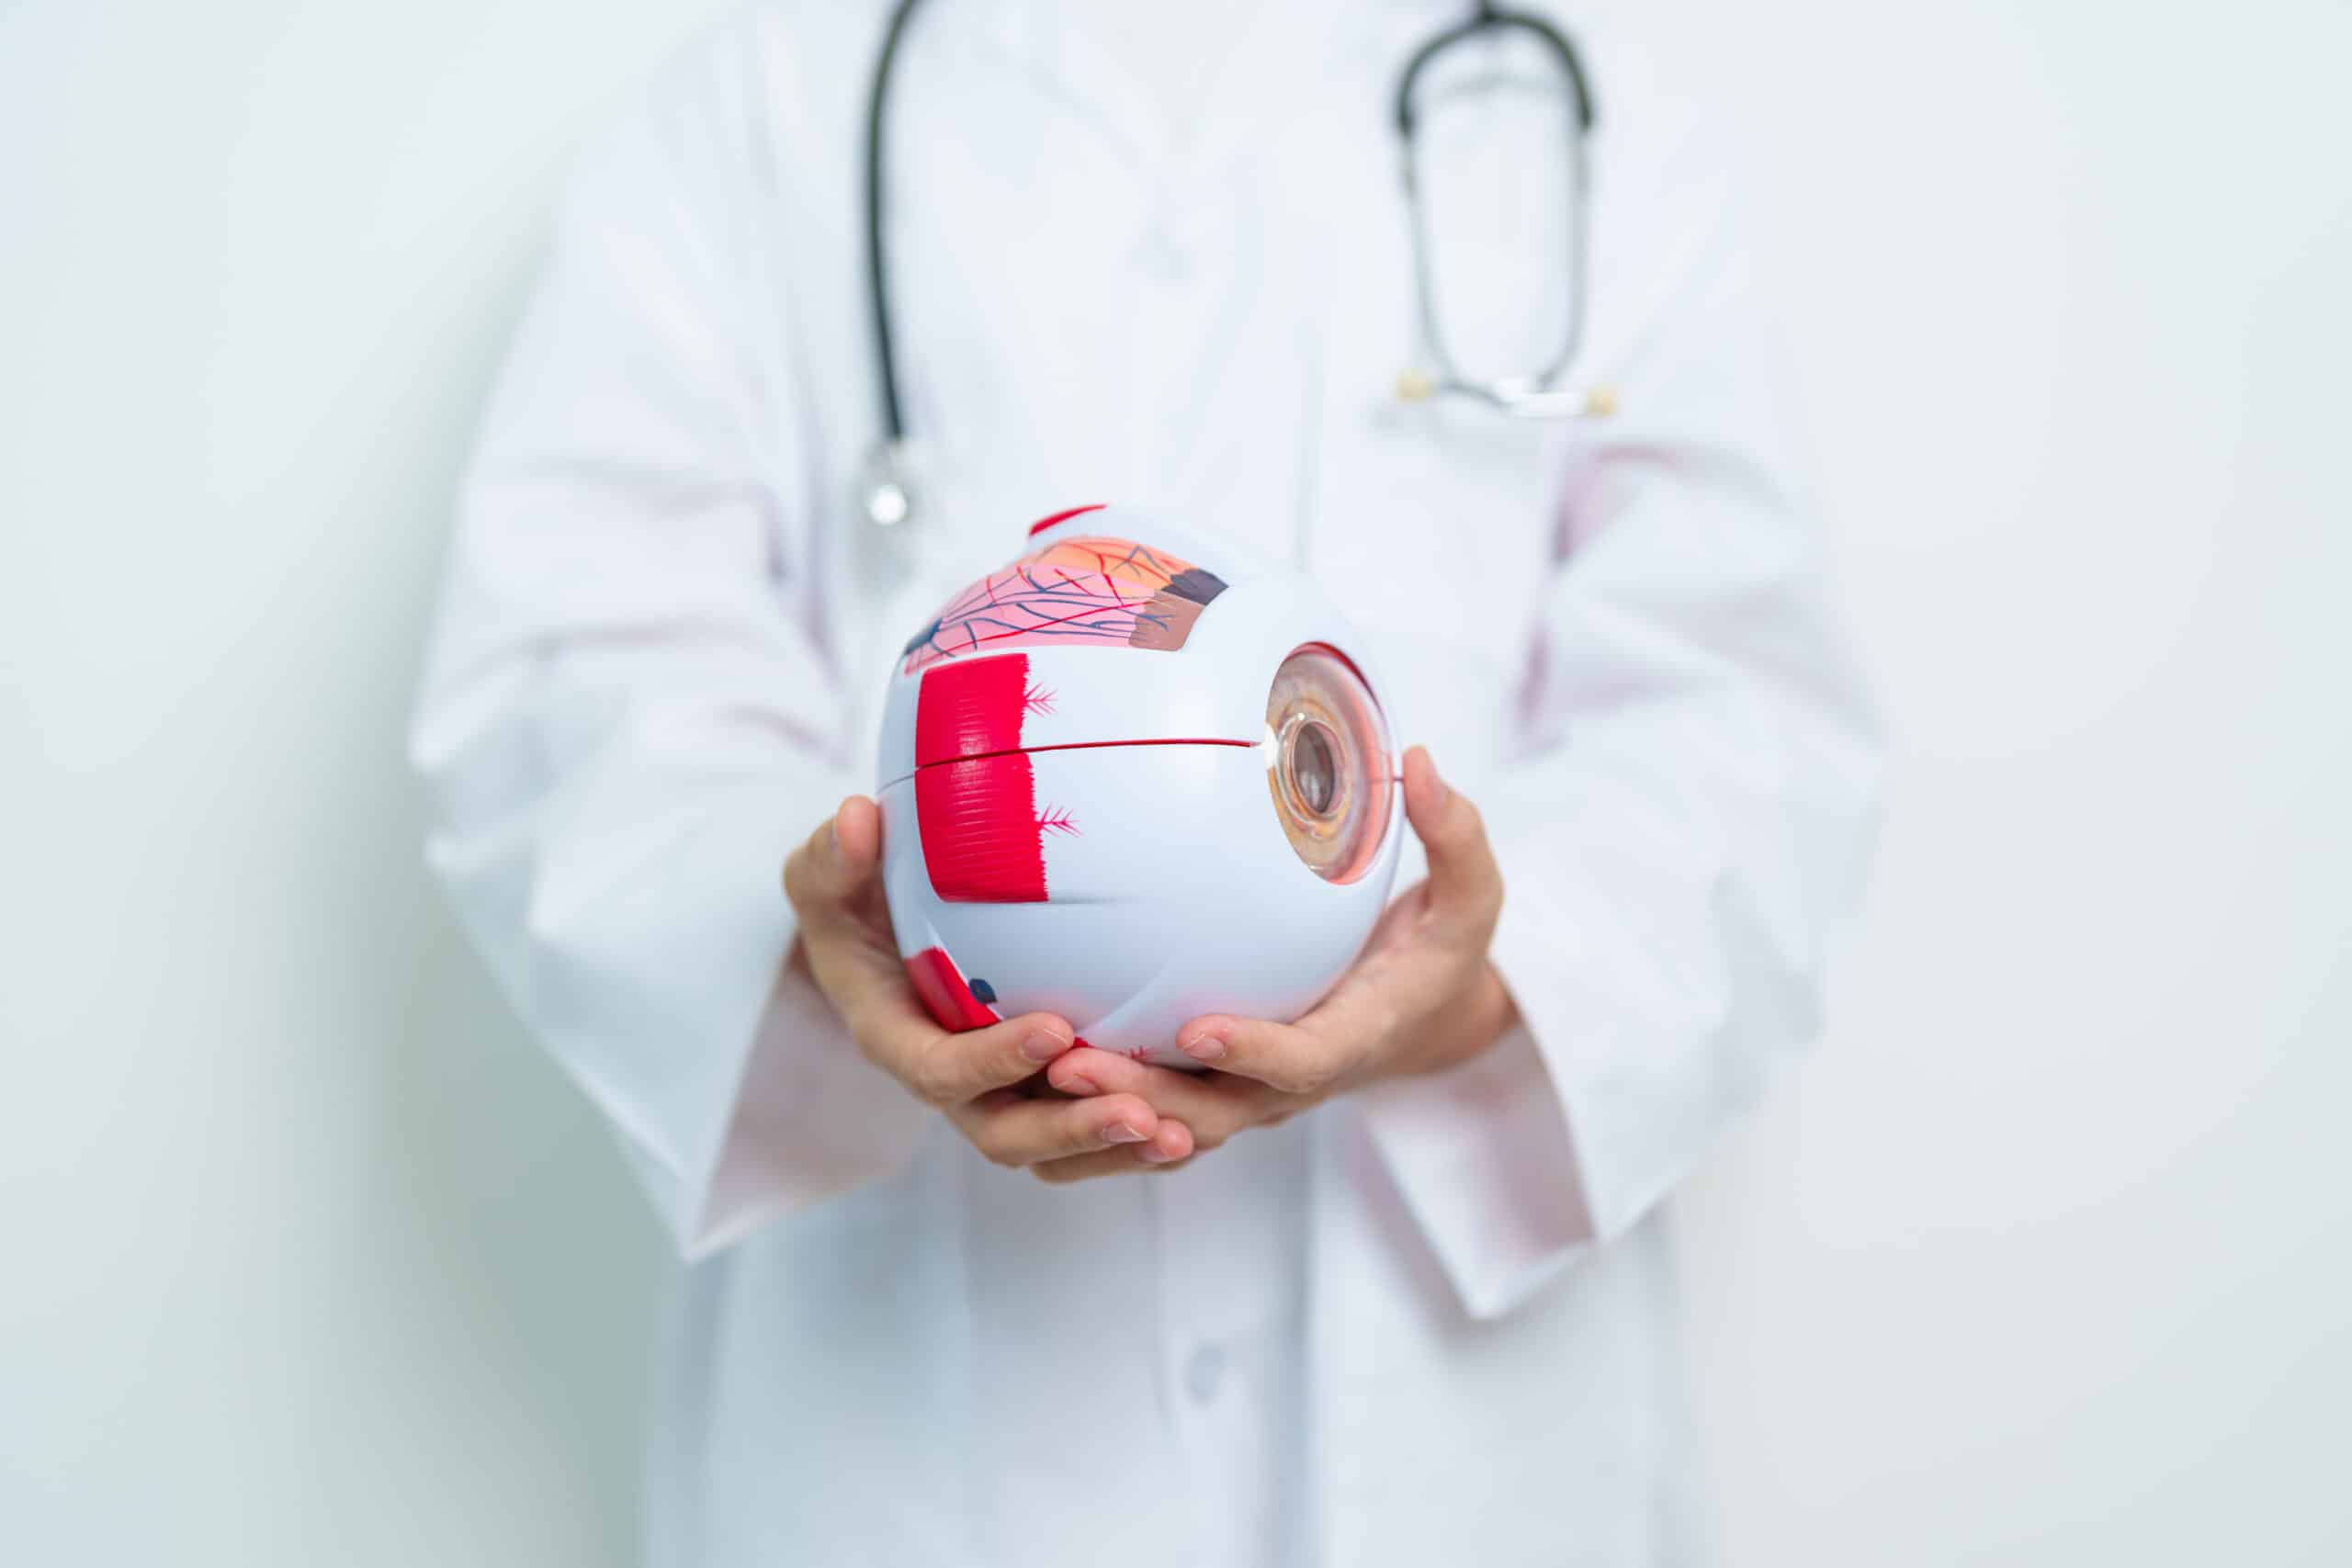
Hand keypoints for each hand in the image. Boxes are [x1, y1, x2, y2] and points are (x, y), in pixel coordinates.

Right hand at [781, 796, 1192, 1176]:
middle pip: (1007, 1135)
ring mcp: (1001, 1094)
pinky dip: (1138, 1140)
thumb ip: (835, 857)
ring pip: (1059, 1149)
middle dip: (1073, 1131)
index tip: (1056, 1028)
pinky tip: (1201, 1120)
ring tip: (1184, 1134)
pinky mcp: (1044, 1092)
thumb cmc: (854, 900)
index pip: (940, 1073)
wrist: (878, 936)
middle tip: (1141, 1113)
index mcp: (898, 1040)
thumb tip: (858, 817)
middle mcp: (953, 1083)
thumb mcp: (829, 874)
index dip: (994, 1061)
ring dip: (1118, 1150)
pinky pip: (1090, 1136)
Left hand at [1041, 746, 1517, 1176]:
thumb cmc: (1441, 954)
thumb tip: (1423, 762)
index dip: (1254, 1053)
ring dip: (1106, 1115)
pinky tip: (1027, 1080)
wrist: (1423, 1021)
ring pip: (1173, 1124)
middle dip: (1146, 1099)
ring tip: (1035, 1076)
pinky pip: (1155, 1116)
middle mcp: (1295, 1081)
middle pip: (1216, 1112)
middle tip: (1075, 1069)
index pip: (1303, 1061)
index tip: (1198, 1027)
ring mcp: (1252, 1094)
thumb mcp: (1472, 901)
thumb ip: (1456, 837)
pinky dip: (1098, 1118)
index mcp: (1357, 1037)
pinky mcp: (1217, 1088)